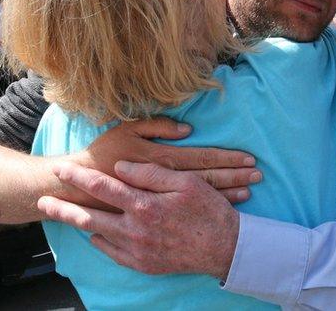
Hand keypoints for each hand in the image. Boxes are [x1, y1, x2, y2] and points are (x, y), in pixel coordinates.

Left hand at [39, 161, 237, 278]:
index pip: (103, 187)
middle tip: (42, 202)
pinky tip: (94, 236)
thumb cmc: (209, 211)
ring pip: (98, 236)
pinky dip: (101, 243)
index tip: (60, 170)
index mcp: (144, 205)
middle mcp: (135, 230)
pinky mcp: (144, 264)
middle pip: (90, 218)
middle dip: (63, 208)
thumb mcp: (185, 182)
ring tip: (60, 217)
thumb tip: (122, 168)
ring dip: (77, 226)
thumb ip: (151, 173)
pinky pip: (114, 254)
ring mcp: (137, 250)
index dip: (79, 178)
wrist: (226, 249)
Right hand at [73, 117, 259, 203]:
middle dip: (235, 176)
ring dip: (229, 192)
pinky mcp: (156, 209)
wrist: (76, 187)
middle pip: (208, 179)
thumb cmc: (102, 155)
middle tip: (259, 175)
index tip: (249, 159)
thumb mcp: (127, 131)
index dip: (227, 159)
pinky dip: (211, 206)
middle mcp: (166, 181)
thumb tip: (186, 130)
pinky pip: (188, 210)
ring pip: (202, 196)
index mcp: (161, 160)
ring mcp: (161, 199)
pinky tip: (228, 204)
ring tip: (251, 189)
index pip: (202, 160)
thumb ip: (157, 126)